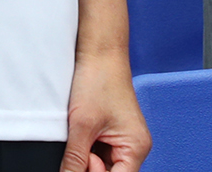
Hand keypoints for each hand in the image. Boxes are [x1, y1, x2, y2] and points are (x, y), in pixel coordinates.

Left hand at [62, 49, 149, 171]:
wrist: (99, 52)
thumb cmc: (98, 80)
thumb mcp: (82, 125)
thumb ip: (75, 160)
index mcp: (135, 147)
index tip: (78, 164)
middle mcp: (133, 147)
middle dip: (89, 167)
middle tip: (79, 147)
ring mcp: (123, 140)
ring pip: (102, 165)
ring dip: (86, 158)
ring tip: (80, 136)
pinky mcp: (111, 133)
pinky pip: (98, 152)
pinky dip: (86, 149)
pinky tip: (80, 135)